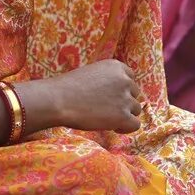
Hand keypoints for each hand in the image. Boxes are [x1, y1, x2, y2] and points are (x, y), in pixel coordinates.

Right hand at [22, 59, 142, 132]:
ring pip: (136, 109)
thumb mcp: (91, 74)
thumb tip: (118, 96)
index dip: (121, 89)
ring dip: (124, 115)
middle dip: (123, 102)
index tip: (109, 97)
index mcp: (116, 66)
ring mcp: (125, 98)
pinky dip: (126, 128)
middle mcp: (124, 80)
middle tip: (104, 109)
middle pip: (134, 94)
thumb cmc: (68, 89)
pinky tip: (113, 127)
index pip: (130, 78)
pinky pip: (135, 124)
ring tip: (106, 119)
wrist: (58, 100)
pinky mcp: (123, 115)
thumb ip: (107, 80)